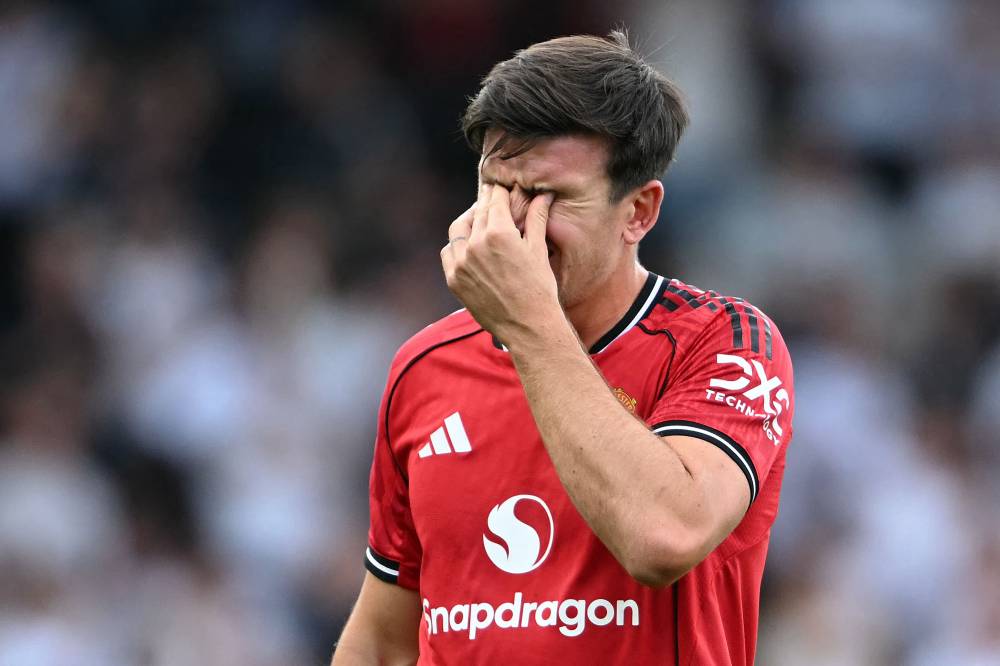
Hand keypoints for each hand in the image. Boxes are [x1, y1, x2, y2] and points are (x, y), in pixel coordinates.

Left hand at [441, 184, 560, 346]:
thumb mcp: (538, 250)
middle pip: (477, 213)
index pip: (495, 200)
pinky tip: (467, 245)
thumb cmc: (539, 288)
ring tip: (478, 222)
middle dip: (485, 204)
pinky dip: (457, 245)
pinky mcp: (454, 280)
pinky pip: (449, 253)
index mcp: (499, 233)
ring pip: (458, 230)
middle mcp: (475, 244)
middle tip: (491, 200)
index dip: (499, 191)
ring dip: (468, 222)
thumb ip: (536, 218)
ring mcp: (461, 263)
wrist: (527, 326)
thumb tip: (543, 195)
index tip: (501, 187)